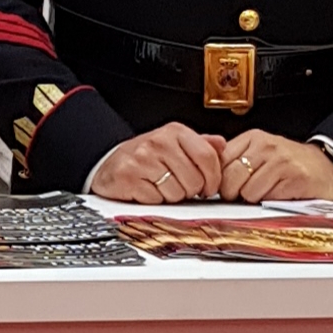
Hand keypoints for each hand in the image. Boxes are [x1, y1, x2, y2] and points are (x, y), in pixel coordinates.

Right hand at [89, 123, 224, 204]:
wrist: (110, 163)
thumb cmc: (146, 156)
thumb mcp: (175, 144)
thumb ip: (200, 145)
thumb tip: (222, 144)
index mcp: (174, 131)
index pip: (208, 157)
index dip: (213, 178)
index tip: (209, 186)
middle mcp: (158, 142)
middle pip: (195, 179)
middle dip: (190, 190)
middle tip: (180, 186)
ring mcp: (142, 159)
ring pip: (177, 193)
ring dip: (172, 197)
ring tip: (161, 187)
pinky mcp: (129, 177)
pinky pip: (156, 200)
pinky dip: (154, 200)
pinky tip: (148, 190)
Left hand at [220, 134, 332, 202]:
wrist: (327, 167)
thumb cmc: (291, 163)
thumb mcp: (260, 152)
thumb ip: (236, 159)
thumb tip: (209, 176)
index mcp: (253, 138)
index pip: (220, 162)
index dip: (219, 180)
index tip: (225, 187)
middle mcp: (266, 146)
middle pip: (230, 179)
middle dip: (233, 194)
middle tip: (244, 194)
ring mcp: (280, 161)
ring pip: (247, 193)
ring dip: (254, 200)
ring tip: (267, 192)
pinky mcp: (294, 178)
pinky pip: (267, 199)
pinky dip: (270, 202)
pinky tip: (280, 194)